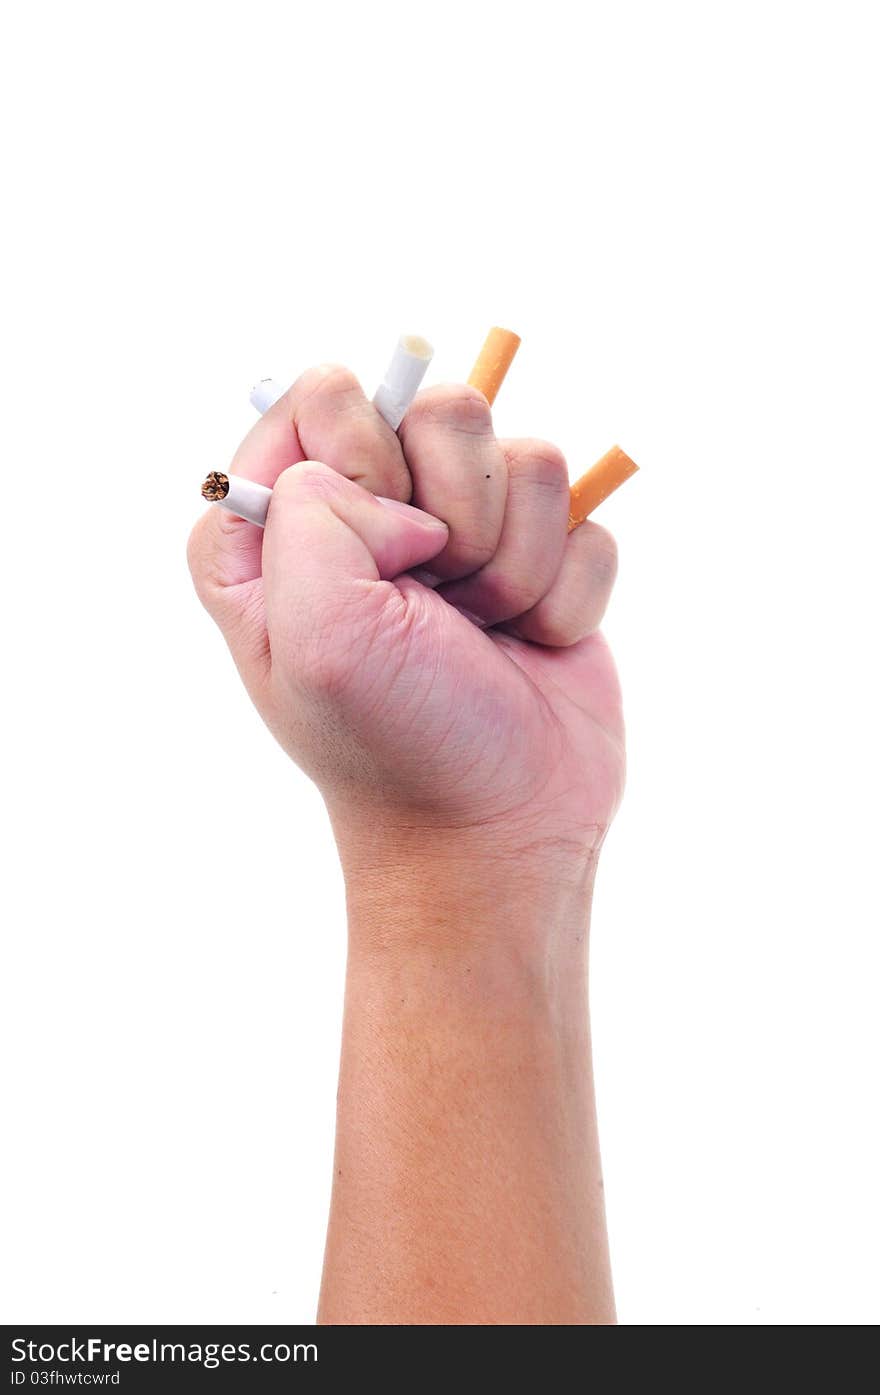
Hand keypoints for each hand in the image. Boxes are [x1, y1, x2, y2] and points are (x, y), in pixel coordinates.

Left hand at [188, 365, 623, 905]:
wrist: (495, 830)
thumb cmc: (393, 740)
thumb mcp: (314, 628)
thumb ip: (317, 507)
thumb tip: (406, 493)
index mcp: (284, 522)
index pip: (324, 394)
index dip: (366, 452)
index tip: (387, 537)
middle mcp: (374, 511)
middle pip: (443, 408)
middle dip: (461, 512)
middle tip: (440, 597)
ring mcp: (465, 533)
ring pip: (531, 458)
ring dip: (518, 562)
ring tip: (484, 631)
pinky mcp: (542, 560)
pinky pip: (586, 522)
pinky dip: (566, 594)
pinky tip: (531, 647)